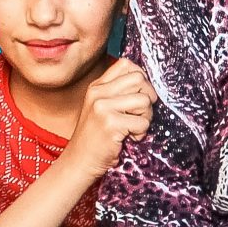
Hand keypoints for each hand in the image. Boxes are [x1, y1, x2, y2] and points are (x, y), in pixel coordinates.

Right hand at [71, 57, 155, 176]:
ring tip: (133, 128)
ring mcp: (103, 107)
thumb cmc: (96, 137)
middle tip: (139, 114)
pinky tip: (128, 138)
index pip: (126, 64)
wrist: (79, 161)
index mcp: (97, 86)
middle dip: (148, 98)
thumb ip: (118, 92)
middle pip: (139, 79)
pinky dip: (141, 133)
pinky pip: (143, 122)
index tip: (139, 95)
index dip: (141, 79)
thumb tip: (147, 82)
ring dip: (146, 117)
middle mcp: (98, 93)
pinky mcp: (111, 124)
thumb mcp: (101, 108)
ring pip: (144, 100)